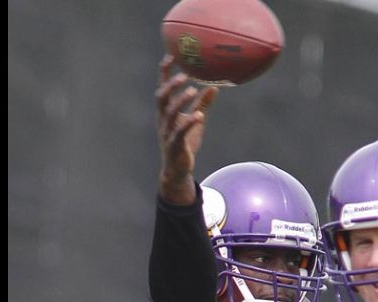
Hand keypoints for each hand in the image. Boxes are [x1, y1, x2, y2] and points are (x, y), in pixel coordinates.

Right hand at [155, 54, 218, 204]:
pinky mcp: (174, 146)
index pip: (162, 87)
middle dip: (171, 84)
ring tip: (193, 90)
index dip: (165, 72)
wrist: (177, 170)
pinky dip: (189, 123)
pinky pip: (179, 132)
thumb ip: (203, 104)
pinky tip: (199, 116)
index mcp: (165, 111)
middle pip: (161, 97)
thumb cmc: (185, 143)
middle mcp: (163, 119)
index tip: (172, 54)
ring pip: (169, 113)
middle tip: (185, 74)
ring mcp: (166, 132)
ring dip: (180, 100)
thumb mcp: (195, 121)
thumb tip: (215, 86)